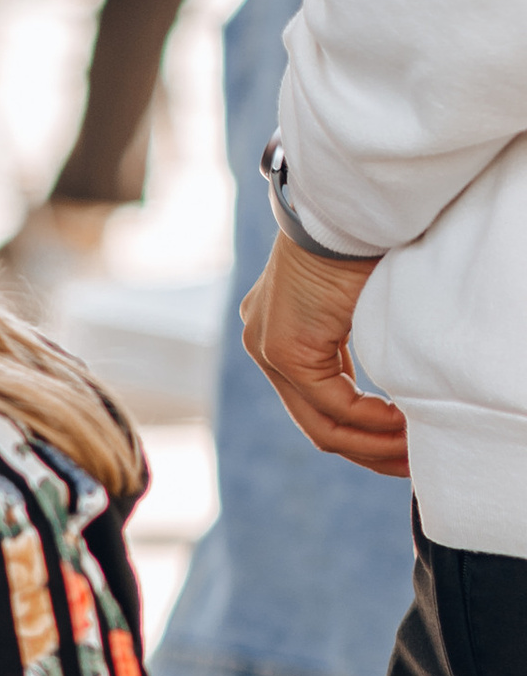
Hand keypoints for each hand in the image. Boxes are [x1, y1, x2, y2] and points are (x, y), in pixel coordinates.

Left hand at [239, 236, 406, 475]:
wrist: (348, 210)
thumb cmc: (362, 246)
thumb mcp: (353, 306)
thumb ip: (351, 347)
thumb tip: (388, 396)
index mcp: (278, 331)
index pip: (313, 402)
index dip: (360, 432)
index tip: (401, 444)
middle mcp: (262, 341)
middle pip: (314, 421)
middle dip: (366, 450)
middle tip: (409, 465)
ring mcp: (266, 346)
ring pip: (319, 421)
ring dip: (371, 443)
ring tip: (411, 452)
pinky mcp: (282, 348)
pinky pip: (329, 403)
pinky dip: (370, 421)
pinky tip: (402, 424)